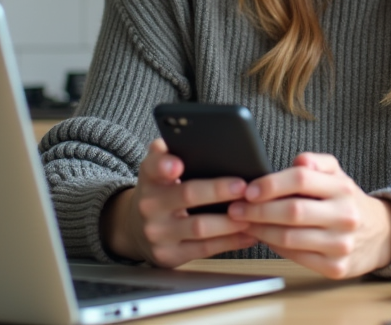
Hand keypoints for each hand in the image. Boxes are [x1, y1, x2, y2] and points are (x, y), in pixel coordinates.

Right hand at [101, 138, 257, 265]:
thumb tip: (190, 135)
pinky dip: (231, 242)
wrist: (136, 230)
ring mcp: (159, 233)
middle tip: (243, 186)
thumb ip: (169, 152)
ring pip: (199, 227)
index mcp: (149, 178)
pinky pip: (205, 249)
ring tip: (253, 211)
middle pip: (187, 195)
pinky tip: (249, 233)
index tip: (178, 164)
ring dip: (230, 221)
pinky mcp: (170, 255)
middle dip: (217, 191)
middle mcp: (150, 206)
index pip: (152, 167)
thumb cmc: (160, 192)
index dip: (164, 165)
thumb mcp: (156, 170)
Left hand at [226, 152, 390, 278]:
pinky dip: (275, 247)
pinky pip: (296, 257)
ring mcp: (341, 245)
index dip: (270, 184)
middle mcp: (345, 216)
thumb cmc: (346, 200)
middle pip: (292, 212)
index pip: (301, 180)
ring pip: (290, 238)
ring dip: (260, 231)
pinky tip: (264, 238)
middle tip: (235, 209)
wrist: (380, 235)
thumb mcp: (337, 174)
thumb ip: (316, 162)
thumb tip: (298, 161)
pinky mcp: (336, 268)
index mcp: (342, 188)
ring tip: (244, 223)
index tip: (248, 189)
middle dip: (257, 211)